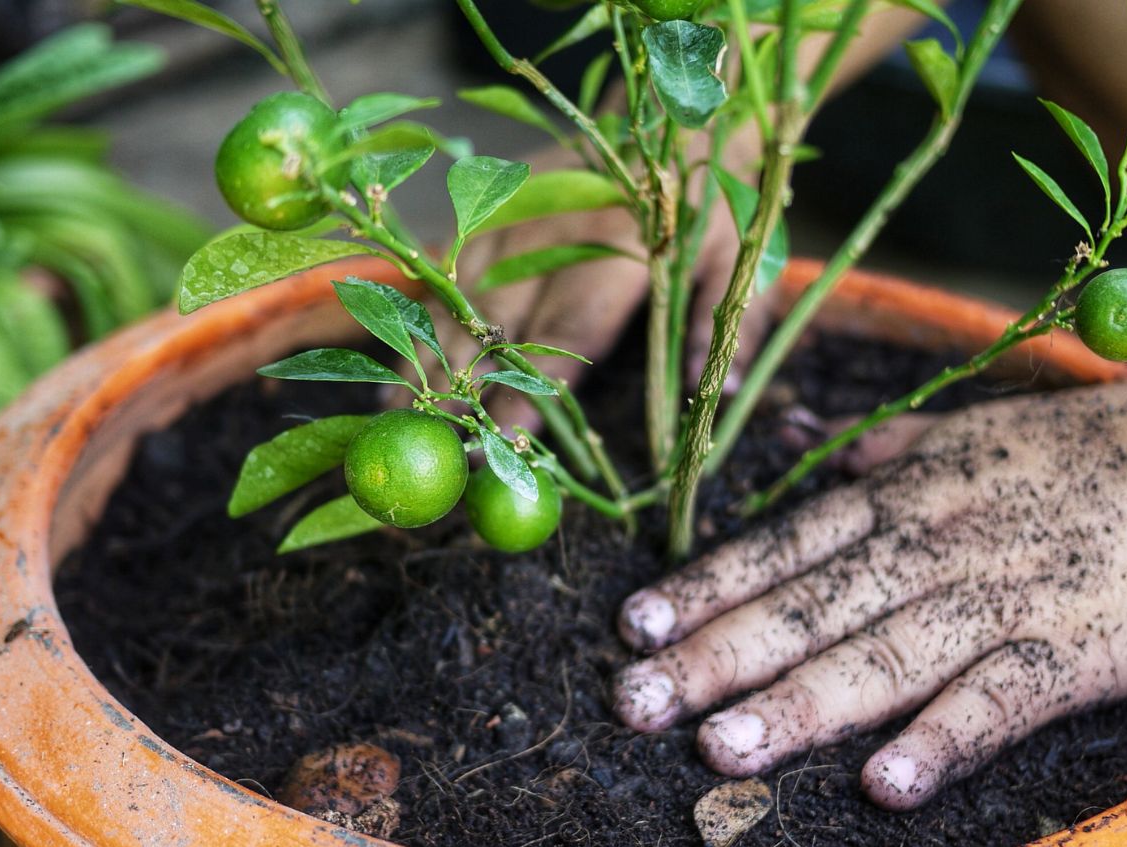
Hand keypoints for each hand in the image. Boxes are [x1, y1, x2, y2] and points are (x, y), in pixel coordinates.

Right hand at [408, 141, 773, 431]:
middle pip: (496, 325)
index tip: (504, 444)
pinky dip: (415, 317)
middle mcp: (552, 235)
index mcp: (617, 248)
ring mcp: (513, 220)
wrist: (674, 117)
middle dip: (465, 392)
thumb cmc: (706, 199)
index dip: (531, 391)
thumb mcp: (735, 258)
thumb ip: (721, 327)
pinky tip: (391, 359)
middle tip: (441, 450)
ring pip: (457, 300)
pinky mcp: (491, 212)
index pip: (564, 333)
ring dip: (428, 361)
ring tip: (402, 419)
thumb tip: (717, 403)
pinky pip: (441, 268)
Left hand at [610, 366, 1126, 808]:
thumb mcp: (967, 431)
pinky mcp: (1068, 650)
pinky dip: (941, 740)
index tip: (635, 629)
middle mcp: (931, 547)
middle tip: (635, 702)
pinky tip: (885, 783)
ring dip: (799, 706)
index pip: (782, 548)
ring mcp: (998, 599)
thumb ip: (883, 451)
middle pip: (808, 609)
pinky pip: (995, 700)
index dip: (705, 589)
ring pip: (881, 658)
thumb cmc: (1079, 450)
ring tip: (723, 749)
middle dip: (716, 658)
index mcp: (901, 496)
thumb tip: (805, 454)